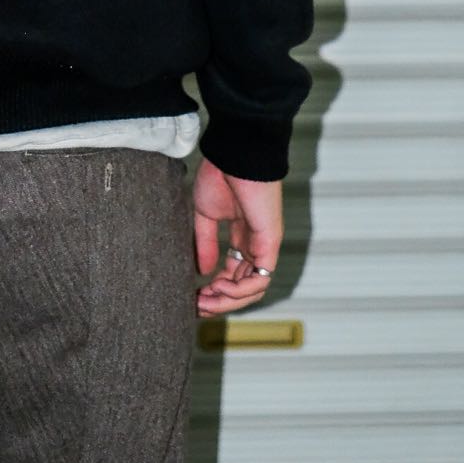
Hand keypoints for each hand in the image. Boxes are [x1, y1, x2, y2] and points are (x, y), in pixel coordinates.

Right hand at [191, 154, 281, 315]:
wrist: (234, 156)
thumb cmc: (220, 175)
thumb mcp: (205, 213)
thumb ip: (206, 243)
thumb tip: (204, 271)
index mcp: (241, 237)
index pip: (233, 274)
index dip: (215, 289)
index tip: (194, 296)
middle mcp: (255, 245)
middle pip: (243, 287)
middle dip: (220, 301)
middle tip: (198, 306)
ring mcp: (264, 245)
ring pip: (253, 289)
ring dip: (228, 300)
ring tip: (206, 299)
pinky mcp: (269, 243)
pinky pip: (260, 278)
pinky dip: (240, 289)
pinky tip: (219, 285)